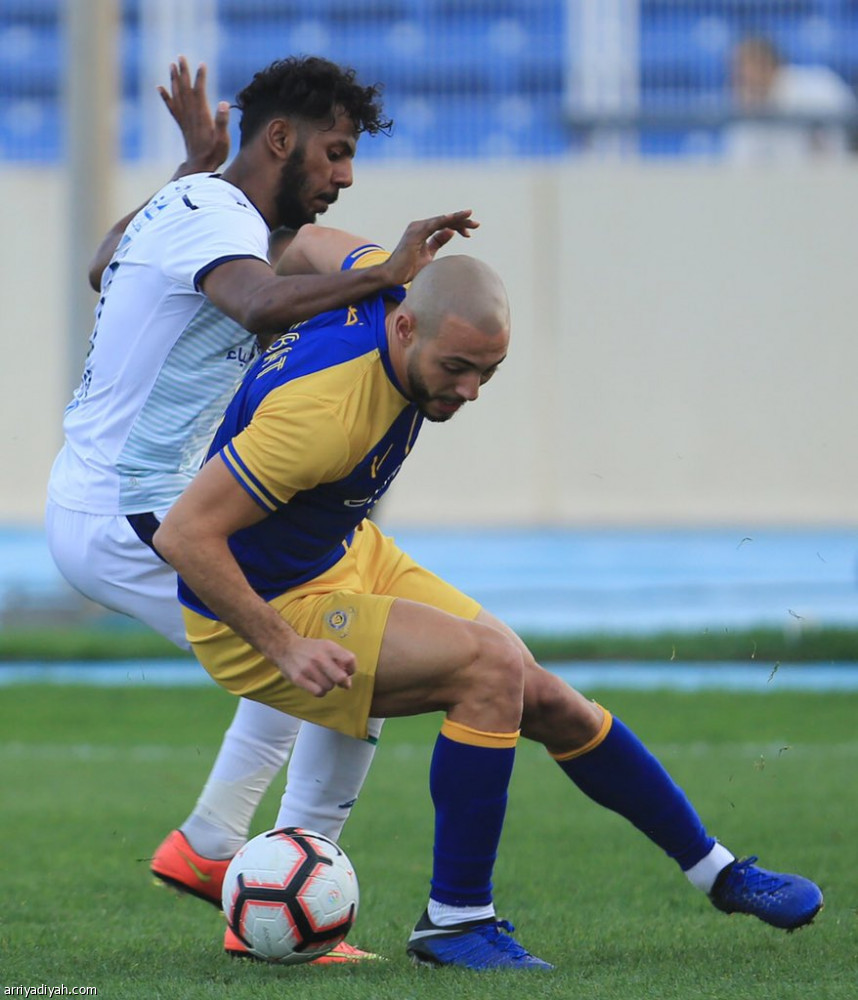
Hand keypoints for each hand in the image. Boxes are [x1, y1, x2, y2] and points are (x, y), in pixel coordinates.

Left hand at [159, 55, 229, 176]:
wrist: (200, 167)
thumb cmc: (214, 154)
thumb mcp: (223, 140)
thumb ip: (222, 122)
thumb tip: (223, 103)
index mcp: (202, 117)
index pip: (200, 92)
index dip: (200, 78)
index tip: (202, 64)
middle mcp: (191, 115)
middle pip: (185, 90)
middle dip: (183, 73)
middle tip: (180, 56)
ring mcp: (185, 120)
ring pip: (178, 95)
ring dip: (174, 80)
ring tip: (171, 65)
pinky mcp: (182, 125)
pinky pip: (172, 108)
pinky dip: (165, 97)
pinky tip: (160, 88)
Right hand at [274, 636, 356, 697]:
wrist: (285, 647)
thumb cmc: (310, 649)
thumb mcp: (326, 646)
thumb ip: (339, 657)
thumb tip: (349, 676)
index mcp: (328, 647)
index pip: (349, 660)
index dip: (352, 669)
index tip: (348, 672)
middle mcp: (319, 657)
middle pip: (341, 677)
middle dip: (343, 682)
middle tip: (340, 682)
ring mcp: (308, 668)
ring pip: (329, 687)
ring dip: (329, 686)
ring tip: (323, 680)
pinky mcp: (299, 679)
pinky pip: (318, 692)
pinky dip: (320, 692)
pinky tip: (317, 685)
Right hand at [383, 210, 478, 284]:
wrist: (392, 275)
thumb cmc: (408, 268)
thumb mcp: (428, 254)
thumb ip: (438, 242)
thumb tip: (451, 232)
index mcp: (423, 231)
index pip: (444, 225)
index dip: (458, 227)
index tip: (470, 233)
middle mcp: (419, 226)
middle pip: (445, 220)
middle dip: (461, 221)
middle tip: (477, 224)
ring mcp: (416, 228)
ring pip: (441, 220)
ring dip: (457, 218)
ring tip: (470, 217)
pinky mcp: (414, 232)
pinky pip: (433, 224)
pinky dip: (444, 220)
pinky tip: (454, 219)